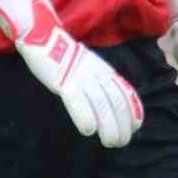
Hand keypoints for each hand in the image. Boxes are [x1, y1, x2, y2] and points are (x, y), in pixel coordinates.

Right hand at [0, 0, 143, 148]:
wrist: (42, 34)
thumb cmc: (63, 55)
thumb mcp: (89, 66)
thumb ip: (100, 82)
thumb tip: (108, 106)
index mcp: (104, 70)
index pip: (126, 92)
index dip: (133, 111)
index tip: (135, 128)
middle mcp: (97, 74)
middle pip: (116, 102)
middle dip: (122, 126)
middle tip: (121, 143)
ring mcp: (80, 77)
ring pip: (101, 104)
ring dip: (109, 126)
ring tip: (110, 142)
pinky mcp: (63, 81)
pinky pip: (77, 100)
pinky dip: (84, 116)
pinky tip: (89, 131)